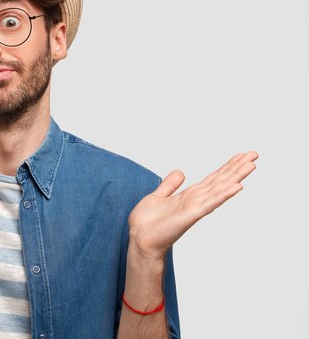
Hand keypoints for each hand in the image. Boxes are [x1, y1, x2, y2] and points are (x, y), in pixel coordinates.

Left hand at [128, 151, 257, 261]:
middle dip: (237, 168)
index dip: (228, 166)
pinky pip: (210, 203)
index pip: (213, 178)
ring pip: (220, 189)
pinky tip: (237, 187)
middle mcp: (196, 200)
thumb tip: (181, 172)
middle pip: (221, 181)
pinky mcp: (191, 215)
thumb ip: (170, 185)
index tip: (242, 155)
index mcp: (189, 195)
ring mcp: (195, 208)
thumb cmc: (147, 223)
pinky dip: (223, 195)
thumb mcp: (157, 196)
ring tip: (251, 165)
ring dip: (236, 177)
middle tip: (254, 155)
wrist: (140, 239)